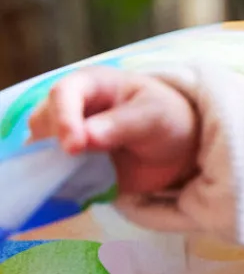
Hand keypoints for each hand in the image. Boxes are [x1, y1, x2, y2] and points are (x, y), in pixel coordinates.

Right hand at [27, 67, 199, 195]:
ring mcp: (63, 139)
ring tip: (86, 175)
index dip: (64, 118)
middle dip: (55, 144)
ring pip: (39, 152)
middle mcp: (68, 109)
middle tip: (81, 162)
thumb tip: (87, 136)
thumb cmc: (165, 118)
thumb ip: (123, 124)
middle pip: (42, 123)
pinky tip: (82, 188)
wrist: (174, 149)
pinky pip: (49, 178)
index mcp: (89, 84)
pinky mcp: (65, 167)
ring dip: (53, 167)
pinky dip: (58, 186)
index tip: (75, 146)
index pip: (63, 94)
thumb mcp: (154, 115)